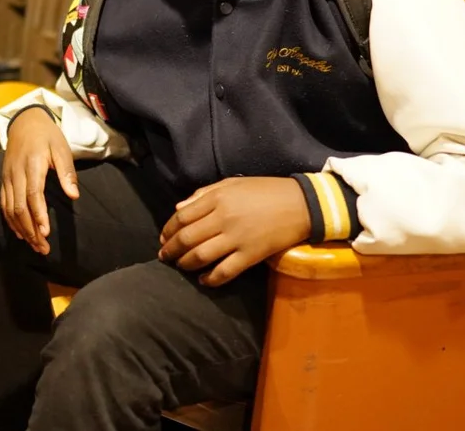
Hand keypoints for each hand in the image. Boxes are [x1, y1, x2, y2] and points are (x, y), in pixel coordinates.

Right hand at [0, 108, 79, 254]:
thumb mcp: (61, 148)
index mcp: (32, 164)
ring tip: (35, 245)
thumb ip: (67, 171)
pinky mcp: (3, 180)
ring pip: (10, 209)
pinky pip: (4, 204)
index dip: (39, 215)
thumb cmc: (47, 136)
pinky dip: (11, 221)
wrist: (25, 122)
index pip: (33, 194)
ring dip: (21, 229)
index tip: (46, 232)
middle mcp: (16, 173)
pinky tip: (21, 233)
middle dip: (30, 230)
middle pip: (19, 207)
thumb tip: (73, 195)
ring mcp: (7, 177)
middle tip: (43, 248)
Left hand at [158, 176, 309, 286]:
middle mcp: (223, 218)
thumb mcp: (232, 184)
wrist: (301, 204)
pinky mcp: (251, 255)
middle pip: (187, 238)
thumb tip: (178, 209)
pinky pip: (224, 271)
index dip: (168, 230)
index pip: (181, 217)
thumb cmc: (265, 190)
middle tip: (164, 256)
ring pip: (201, 256)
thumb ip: (203, 194)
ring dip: (185, 264)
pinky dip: (210, 279)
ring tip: (180, 266)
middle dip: (170, 250)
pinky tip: (203, 280)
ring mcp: (237, 238)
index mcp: (217, 198)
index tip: (163, 238)